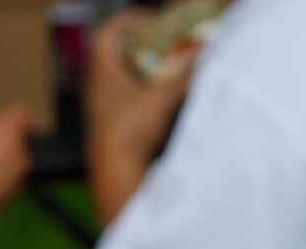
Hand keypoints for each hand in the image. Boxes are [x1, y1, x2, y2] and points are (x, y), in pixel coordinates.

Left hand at [84, 8, 200, 226]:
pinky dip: (144, 97)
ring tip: (166, 71)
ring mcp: (104, 109)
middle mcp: (98, 88)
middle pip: (116, 57)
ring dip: (143, 73)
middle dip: (140, 47)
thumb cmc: (129, 130)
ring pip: (122, 81)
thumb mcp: (162, 96)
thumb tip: (207, 53)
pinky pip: (127, 103)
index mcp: (102, 71)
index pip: (107, 33)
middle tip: (162, 44)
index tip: (150, 19)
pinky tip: (161, 104)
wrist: (115, 173)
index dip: (128, 21)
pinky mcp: (113, 129)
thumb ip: (186, 74)